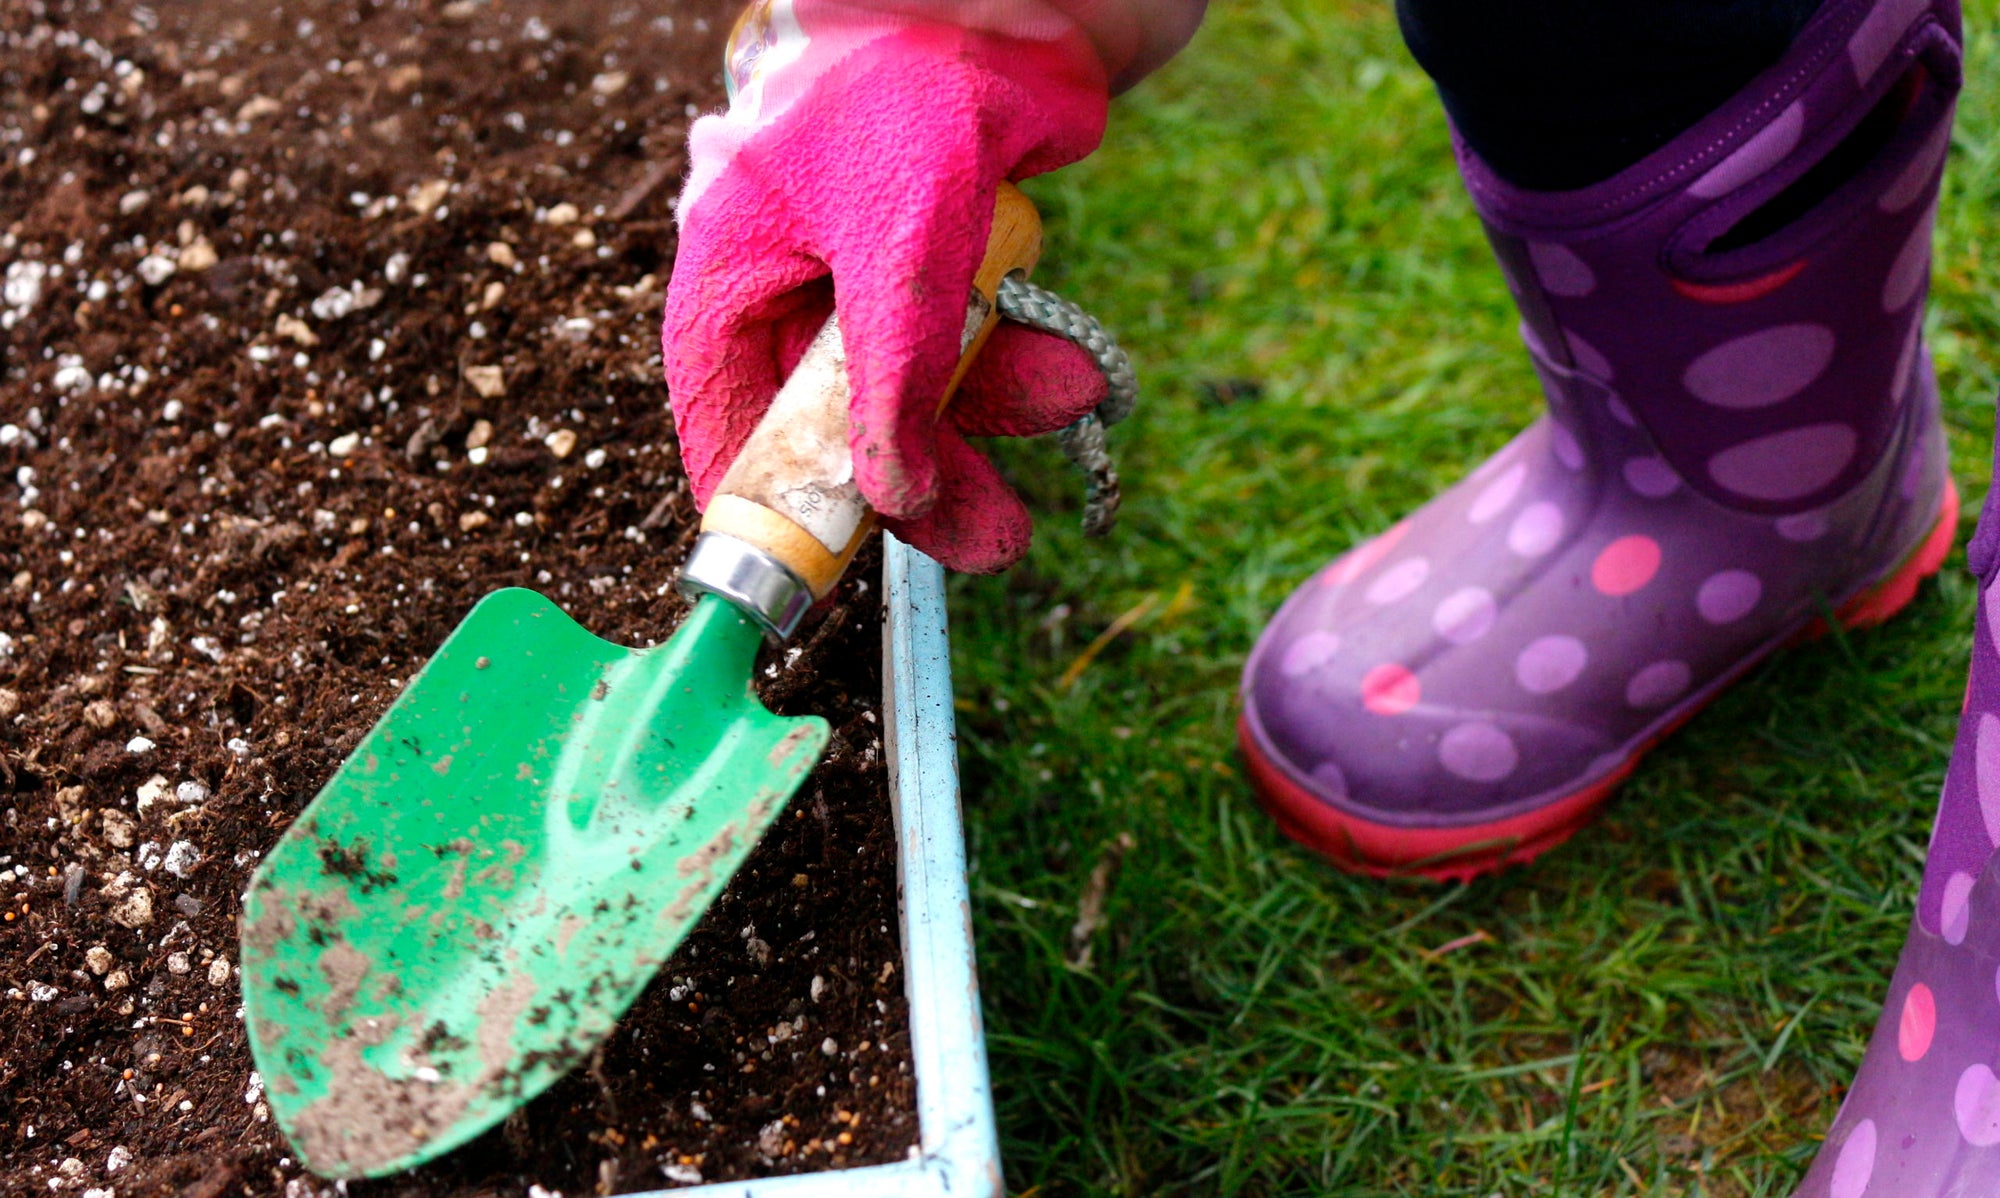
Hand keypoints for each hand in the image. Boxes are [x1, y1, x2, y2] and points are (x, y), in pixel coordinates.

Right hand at [663, 20, 1111, 571]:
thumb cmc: (920, 85)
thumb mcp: (899, 244)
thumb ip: (890, 377)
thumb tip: (892, 499)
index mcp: (736, 258)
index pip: (724, 400)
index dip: (757, 490)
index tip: (798, 570)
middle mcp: (796, 271)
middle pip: (835, 412)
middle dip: (917, 475)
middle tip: (985, 540)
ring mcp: (872, 265)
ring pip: (919, 381)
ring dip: (994, 411)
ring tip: (1067, 405)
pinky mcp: (946, 256)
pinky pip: (974, 339)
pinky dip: (1021, 360)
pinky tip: (1072, 370)